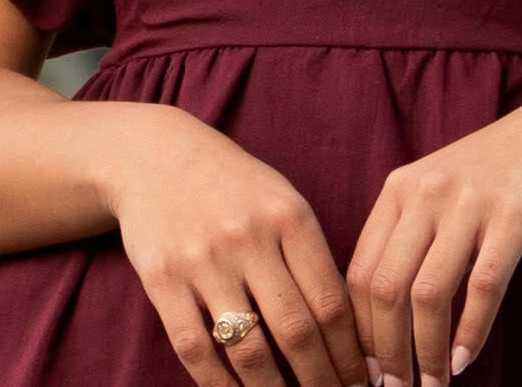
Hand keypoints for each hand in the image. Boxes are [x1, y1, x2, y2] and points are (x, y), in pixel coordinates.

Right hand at [102, 104, 370, 386]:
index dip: (350, 353)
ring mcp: (204, 260)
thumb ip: (311, 257)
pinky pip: (195, 349)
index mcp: (289, 216)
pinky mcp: (163, 280)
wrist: (158, 157)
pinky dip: (221, 386)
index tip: (362, 379)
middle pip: (296, 330)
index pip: (331, 301)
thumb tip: (346, 332)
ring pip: (248, 349)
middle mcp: (249, 237)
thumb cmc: (235, 188)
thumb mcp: (283, 202)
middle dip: (322, 380)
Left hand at [345, 78, 521, 385]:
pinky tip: (465, 359)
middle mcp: (428, 191)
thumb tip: (383, 319)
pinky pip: (484, 286)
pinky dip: (471, 332)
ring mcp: (472, 200)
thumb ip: (412, 236)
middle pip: (386, 288)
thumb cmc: (502, 170)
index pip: (361, 272)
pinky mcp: (516, 213)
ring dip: (425, 352)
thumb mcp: (442, 190)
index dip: (360, 331)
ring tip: (432, 385)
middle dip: (387, 351)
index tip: (370, 369)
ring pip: (429, 294)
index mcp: (401, 188)